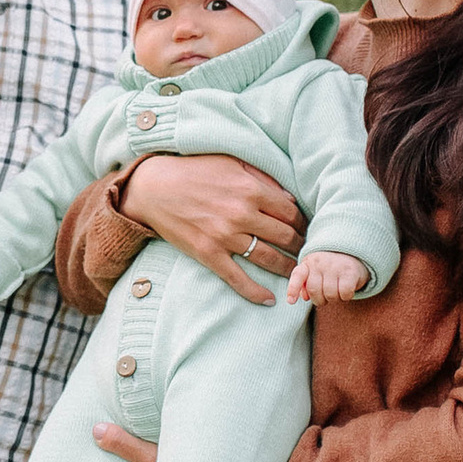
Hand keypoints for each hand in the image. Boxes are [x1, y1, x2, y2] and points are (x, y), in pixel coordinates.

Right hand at [121, 156, 303, 304]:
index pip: (291, 212)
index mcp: (250, 189)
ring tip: (297, 273)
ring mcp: (225, 237)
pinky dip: (255, 292)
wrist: (154, 188)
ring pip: (268, 258)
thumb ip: (263, 178)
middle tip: (308, 252)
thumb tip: (290, 199)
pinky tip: (270, 299)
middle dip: (301, 246)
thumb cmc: (194, 171)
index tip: (307, 229)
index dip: (304, 222)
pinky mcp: (208, 254)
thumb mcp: (231, 162)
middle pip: (285, 236)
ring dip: (288, 268)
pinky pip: (237, 278)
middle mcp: (241, 214)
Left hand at [289, 251, 367, 304]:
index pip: (298, 275)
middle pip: (314, 291)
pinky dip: (345, 297)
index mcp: (308, 263)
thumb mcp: (314, 273)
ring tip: (337, 291)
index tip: (291, 301)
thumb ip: (305, 284)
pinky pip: (344, 294)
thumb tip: (304, 297)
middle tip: (326, 296)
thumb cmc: (329, 269)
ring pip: (330, 295)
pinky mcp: (350, 271)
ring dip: (334, 299)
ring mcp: (335, 266)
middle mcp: (319, 262)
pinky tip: (346, 290)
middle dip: (320, 300)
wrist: (352, 254)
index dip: (293, 289)